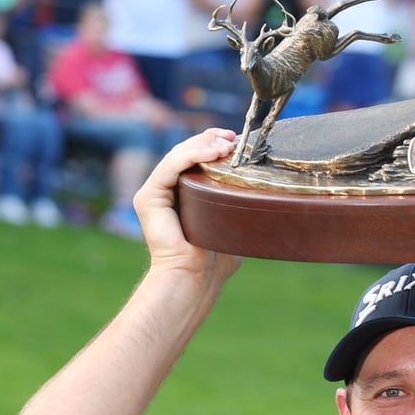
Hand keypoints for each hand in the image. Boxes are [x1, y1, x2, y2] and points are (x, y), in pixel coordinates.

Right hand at [133, 128, 242, 283]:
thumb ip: (240, 204)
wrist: (196, 277)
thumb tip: (267, 193)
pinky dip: (190, 155)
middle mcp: (166, 189)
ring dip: (203, 145)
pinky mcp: (147, 198)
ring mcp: (154, 192)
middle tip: (232, 137)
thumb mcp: (233, 222)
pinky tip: (211, 152)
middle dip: (209, 140)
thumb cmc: (216, 257)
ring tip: (226, 144)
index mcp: (183, 192)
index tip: (235, 140)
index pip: (195, 158)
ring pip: (177, 156)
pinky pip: (169, 168)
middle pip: (185, 152)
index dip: (212, 144)